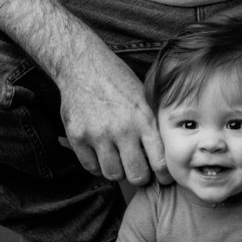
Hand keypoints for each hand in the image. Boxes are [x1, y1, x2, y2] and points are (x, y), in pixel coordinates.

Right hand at [58, 41, 171, 185]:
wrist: (82, 65)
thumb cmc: (118, 83)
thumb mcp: (144, 99)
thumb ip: (153, 127)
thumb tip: (164, 160)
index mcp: (144, 119)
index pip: (160, 163)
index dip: (163, 176)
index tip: (162, 177)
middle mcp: (122, 129)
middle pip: (136, 175)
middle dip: (140, 176)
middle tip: (138, 169)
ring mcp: (98, 134)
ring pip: (113, 174)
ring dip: (117, 171)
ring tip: (118, 159)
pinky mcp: (77, 136)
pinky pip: (91, 167)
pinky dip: (97, 165)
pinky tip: (101, 154)